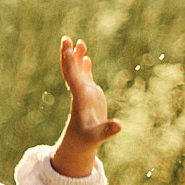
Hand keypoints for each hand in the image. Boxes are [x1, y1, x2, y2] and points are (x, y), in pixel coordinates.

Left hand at [51, 36, 120, 177]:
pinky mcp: (89, 96)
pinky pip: (85, 77)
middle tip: (65, 38)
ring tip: (78, 41)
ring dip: (76, 57)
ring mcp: (84, 94)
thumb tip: (119, 126)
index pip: (72, 78)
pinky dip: (84, 66)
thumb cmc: (85, 142)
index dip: (70, 64)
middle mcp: (79, 94)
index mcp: (79, 100)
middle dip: (68, 55)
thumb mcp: (96, 137)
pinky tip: (84, 56)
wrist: (78, 146)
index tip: (66, 49)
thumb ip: (106, 131)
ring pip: (78, 71)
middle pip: (72, 70)